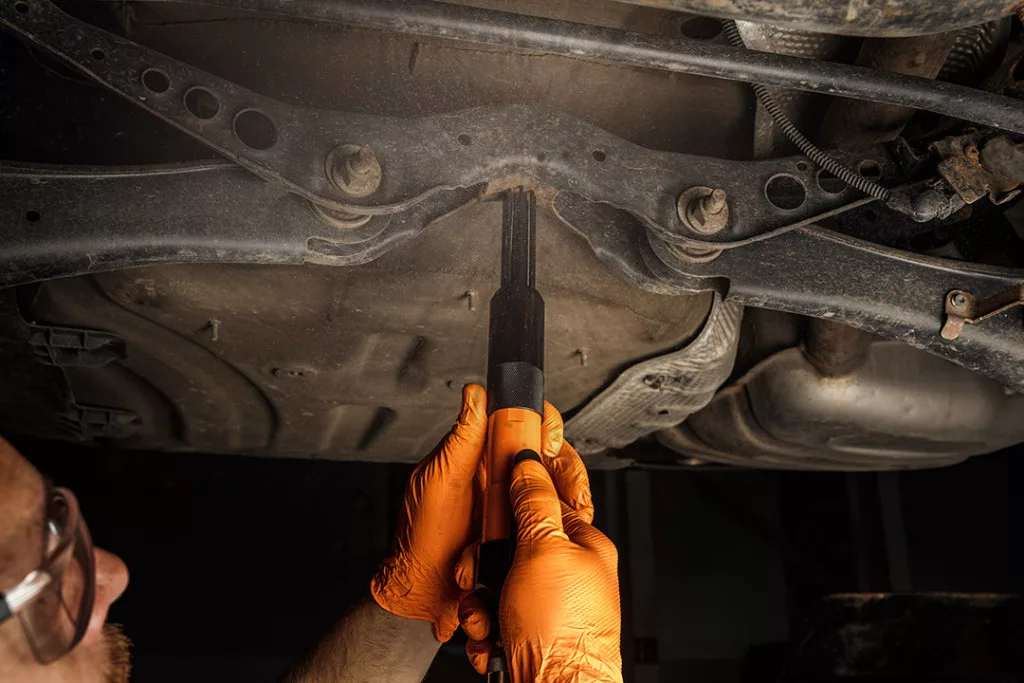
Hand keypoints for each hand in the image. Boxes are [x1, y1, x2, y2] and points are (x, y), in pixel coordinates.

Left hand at [370, 384, 567, 640]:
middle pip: (551, 455)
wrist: (427, 593)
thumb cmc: (422, 538)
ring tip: (572, 512)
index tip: (547, 442)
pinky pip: (557, 522)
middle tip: (568, 488)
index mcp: (482, 455)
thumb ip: (460, 439)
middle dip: (567, 468)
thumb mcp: (438, 482)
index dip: (542, 424)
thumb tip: (475, 393)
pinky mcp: (528, 533)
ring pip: (560, 488)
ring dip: (570, 498)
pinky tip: (567, 531)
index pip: (522, 422)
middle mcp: (503, 476)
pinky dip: (567, 525)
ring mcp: (517, 505)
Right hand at [458, 429, 622, 682]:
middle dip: (483, 561)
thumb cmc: (564, 633)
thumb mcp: (546, 550)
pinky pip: (489, 618)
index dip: (514, 497)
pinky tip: (491, 640)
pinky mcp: (523, 634)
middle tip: (481, 572)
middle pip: (508, 544)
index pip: (543, 501)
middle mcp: (564, 575)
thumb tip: (528, 460)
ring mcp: (543, 607)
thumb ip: (534, 502)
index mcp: (581, 546)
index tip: (493, 489)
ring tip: (487, 617)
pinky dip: (482, 630)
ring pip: (492, 583)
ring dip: (478, 601)